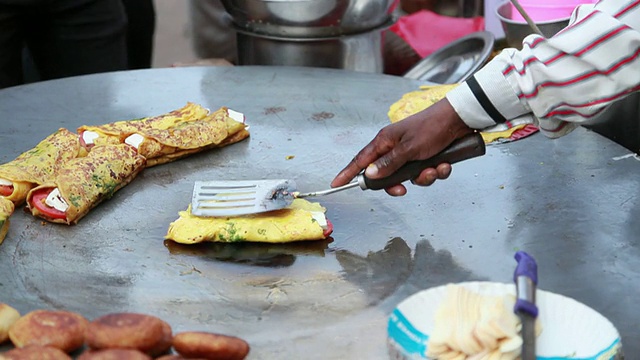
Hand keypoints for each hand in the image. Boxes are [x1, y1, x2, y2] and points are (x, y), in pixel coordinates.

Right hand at [330, 98, 472, 195]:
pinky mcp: (425, 156)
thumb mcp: (409, 149)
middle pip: (386, 175)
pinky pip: (425, 172)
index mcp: (385, 141)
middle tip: (403, 189)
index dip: (348, 173)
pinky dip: (436, 171)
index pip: (360, 160)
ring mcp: (411, 153)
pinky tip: (445, 164)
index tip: (336, 183)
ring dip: (423, 177)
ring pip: (409, 176)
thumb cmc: (433, 127)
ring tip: (434, 169)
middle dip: (398, 184)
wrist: (460, 119)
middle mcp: (395, 147)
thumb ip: (389, 164)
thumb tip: (369, 175)